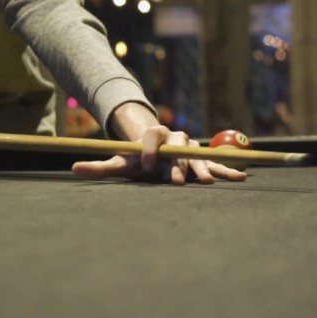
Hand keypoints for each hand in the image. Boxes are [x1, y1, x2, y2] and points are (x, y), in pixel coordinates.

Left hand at [70, 102, 248, 184]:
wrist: (158, 148)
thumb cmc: (138, 159)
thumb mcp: (120, 162)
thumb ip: (100, 166)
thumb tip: (74, 167)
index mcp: (156, 135)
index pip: (154, 136)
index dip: (149, 148)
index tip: (146, 165)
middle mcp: (177, 139)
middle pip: (179, 150)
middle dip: (179, 166)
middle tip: (177, 181)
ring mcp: (192, 149)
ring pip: (199, 157)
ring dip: (205, 170)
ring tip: (209, 182)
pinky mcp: (203, 161)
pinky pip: (217, 165)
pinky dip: (228, 171)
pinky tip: (242, 177)